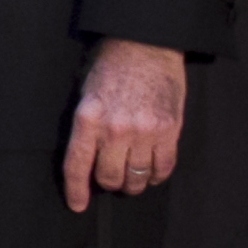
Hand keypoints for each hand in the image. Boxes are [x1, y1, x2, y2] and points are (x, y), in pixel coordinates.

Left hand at [62, 38, 185, 213]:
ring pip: (137, 177)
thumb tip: (86, 160)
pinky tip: (151, 171)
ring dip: (133, 182)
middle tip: (111, 177)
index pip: (77, 165)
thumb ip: (85, 126)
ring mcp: (145, 131)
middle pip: (109, 177)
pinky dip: (156, 175)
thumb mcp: (85, 92)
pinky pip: (164, 167)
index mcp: (88, 118)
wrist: (147, 42)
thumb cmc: (111, 66)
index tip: (78, 205)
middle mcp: (115, 128)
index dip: (77, 190)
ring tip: (131, 176)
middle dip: (108, 183)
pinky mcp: (170, 129)